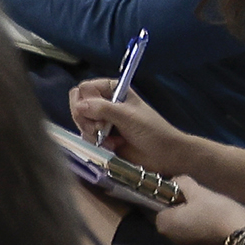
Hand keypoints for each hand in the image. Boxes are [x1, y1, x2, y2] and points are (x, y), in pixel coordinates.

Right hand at [69, 84, 244, 207]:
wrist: (166, 155)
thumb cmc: (152, 131)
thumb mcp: (128, 116)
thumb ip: (102, 109)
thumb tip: (78, 106)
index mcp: (113, 90)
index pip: (85, 89)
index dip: (85, 101)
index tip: (96, 114)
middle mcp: (105, 103)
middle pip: (78, 105)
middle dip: (85, 119)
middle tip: (100, 128)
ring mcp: (103, 121)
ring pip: (80, 122)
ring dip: (91, 132)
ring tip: (109, 140)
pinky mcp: (102, 138)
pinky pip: (86, 136)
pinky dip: (94, 142)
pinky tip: (111, 146)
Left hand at [144, 181, 244, 244]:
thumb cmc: (217, 212)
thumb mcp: (198, 191)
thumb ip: (181, 183)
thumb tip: (174, 181)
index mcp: (163, 224)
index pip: (150, 205)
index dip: (158, 194)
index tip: (168, 186)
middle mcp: (169, 239)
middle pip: (165, 216)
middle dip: (173, 205)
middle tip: (187, 193)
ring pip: (178, 225)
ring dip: (184, 216)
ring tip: (199, 204)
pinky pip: (190, 234)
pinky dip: (194, 225)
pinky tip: (207, 217)